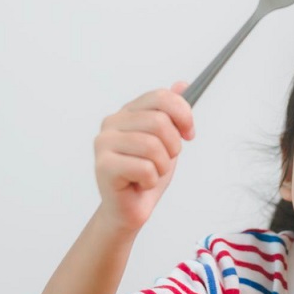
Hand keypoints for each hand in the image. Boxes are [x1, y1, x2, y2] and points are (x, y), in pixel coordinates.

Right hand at [93, 82, 194, 231]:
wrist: (129, 210)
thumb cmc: (145, 175)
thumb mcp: (167, 141)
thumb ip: (172, 113)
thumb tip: (182, 84)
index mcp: (127, 112)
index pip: (160, 97)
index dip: (183, 114)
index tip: (189, 134)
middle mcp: (112, 123)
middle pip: (159, 122)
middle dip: (172, 147)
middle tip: (163, 161)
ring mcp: (104, 143)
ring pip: (153, 146)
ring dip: (161, 167)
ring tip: (151, 174)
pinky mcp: (103, 166)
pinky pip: (144, 168)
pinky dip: (151, 181)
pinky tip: (139, 184)